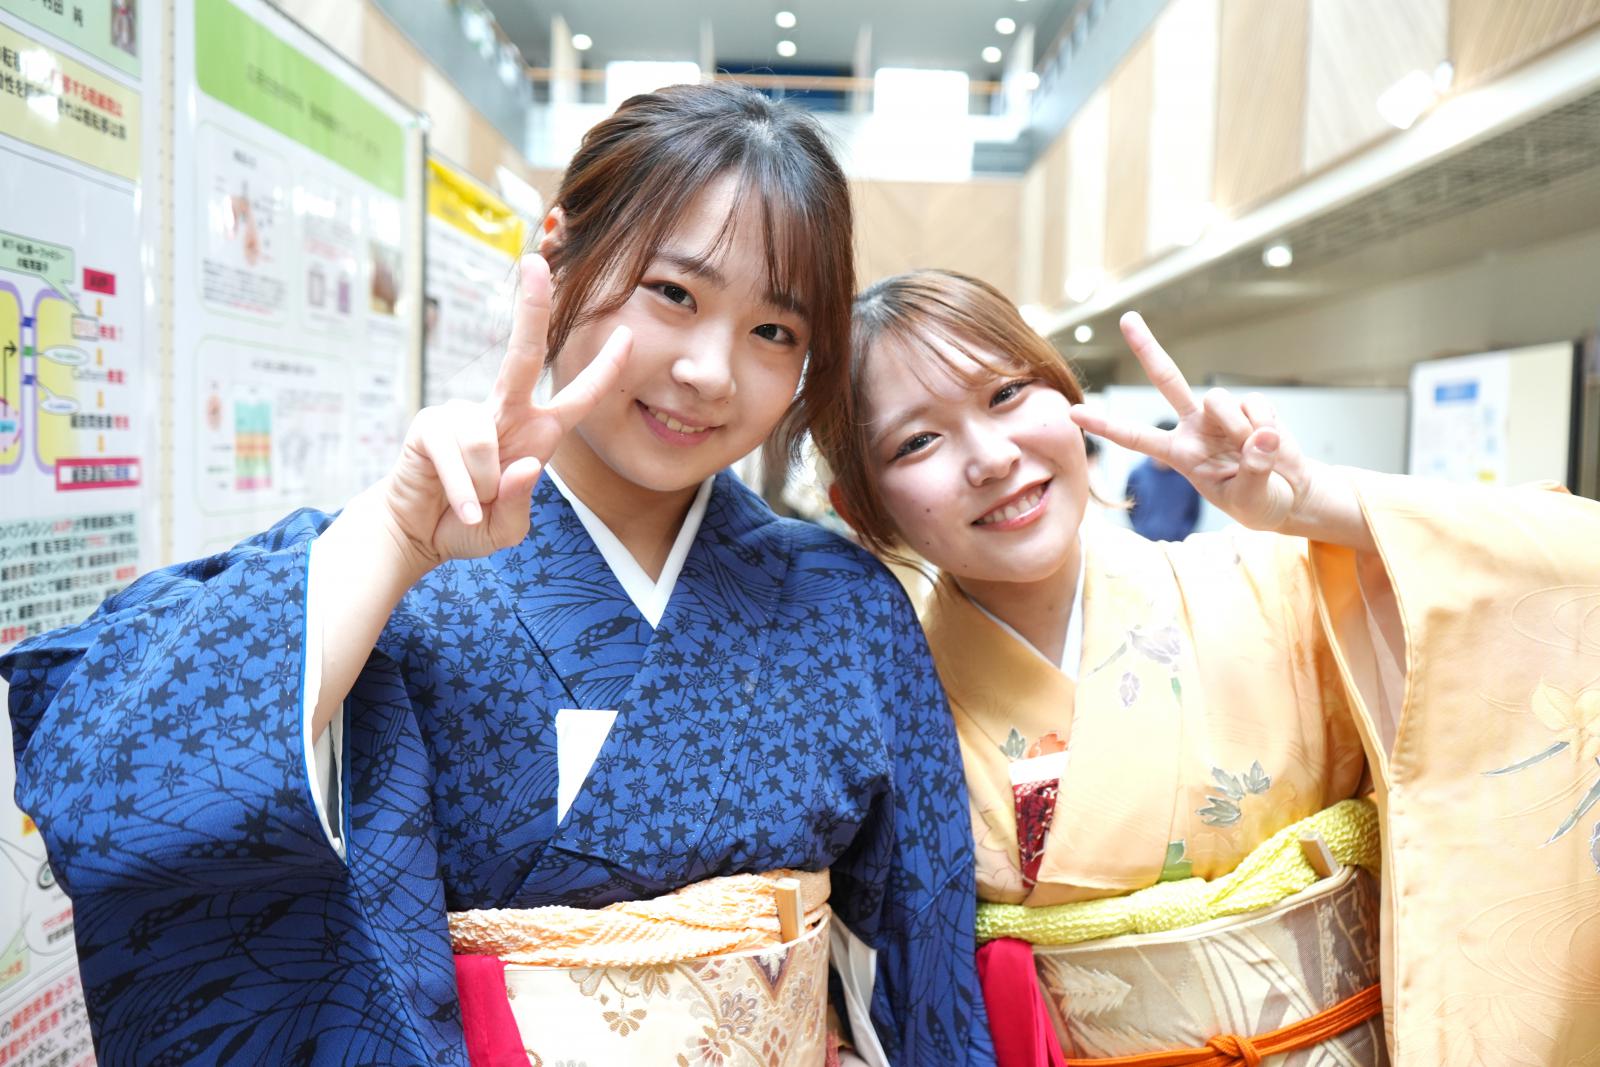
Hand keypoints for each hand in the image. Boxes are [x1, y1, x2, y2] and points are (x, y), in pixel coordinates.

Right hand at [379, 254, 629, 572]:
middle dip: (533, 309)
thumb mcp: (509, 527)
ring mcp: (464, 415)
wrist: (417, 535)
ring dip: (484, 490)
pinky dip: (463, 493)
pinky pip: (460, 459)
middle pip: (526, 356)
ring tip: (470, 504)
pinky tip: (457, 507)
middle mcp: (504, 414)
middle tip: (536, 262)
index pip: (579, 398)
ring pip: (488, 446)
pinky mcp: (430, 426)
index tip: (628, 334)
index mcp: (536, 432)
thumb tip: (525, 464)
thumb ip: (520, 502)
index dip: (606, 370)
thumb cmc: (469, 523)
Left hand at [1069, 312, 1311, 532]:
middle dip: (1147, 348)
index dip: (1105, 425)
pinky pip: (1255, 404)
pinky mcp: (1252, 406)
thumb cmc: (1260, 502)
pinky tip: (1273, 442)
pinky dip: (1266, 425)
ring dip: (1239, 428)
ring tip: (1254, 454)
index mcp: (1179, 454)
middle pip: (1168, 379)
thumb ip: (1252, 470)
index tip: (1072, 412)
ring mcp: (1222, 414)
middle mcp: (1194, 427)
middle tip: (1127, 317)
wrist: (1291, 495)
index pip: (1135, 437)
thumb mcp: (1249, 499)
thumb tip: (1260, 435)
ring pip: (1219, 400)